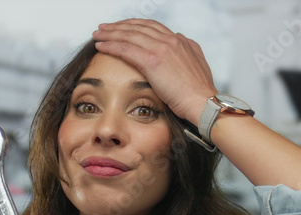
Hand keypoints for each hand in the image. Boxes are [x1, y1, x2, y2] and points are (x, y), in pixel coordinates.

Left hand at [92, 19, 215, 124]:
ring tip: (97, 34)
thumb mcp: (197, 63)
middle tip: (104, 28)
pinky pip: (125, 48)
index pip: (152, 26)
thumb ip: (187, 49)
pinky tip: (100, 45)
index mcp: (180, 41)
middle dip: (119, 26)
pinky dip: (111, 45)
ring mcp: (161, 49)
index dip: (134, 25)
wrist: (203, 103)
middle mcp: (170, 40)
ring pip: (129, 35)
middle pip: (138, 27)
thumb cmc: (200, 91)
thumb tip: (180, 38)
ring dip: (110, 33)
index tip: (122, 27)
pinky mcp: (152, 61)